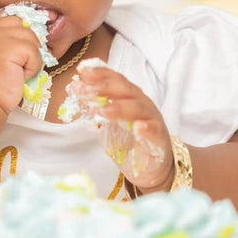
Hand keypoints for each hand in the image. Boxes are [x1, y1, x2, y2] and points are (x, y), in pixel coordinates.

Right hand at [0, 12, 45, 114]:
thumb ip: (5, 43)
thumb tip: (34, 36)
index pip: (8, 17)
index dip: (21, 26)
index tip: (26, 42)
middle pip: (23, 25)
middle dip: (29, 43)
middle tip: (23, 62)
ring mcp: (0, 36)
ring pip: (32, 38)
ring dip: (31, 58)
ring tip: (18, 72)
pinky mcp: (13, 47)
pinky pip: (36, 53)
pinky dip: (33, 67)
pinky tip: (20, 76)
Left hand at [75, 65, 172, 191]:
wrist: (152, 165)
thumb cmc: (130, 141)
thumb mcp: (109, 123)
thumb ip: (96, 107)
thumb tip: (77, 91)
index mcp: (129, 97)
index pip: (115, 80)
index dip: (99, 74)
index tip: (81, 72)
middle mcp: (141, 103)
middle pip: (124, 89)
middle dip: (103, 87)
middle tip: (84, 90)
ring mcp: (152, 119)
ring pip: (137, 107)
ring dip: (119, 107)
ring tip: (102, 111)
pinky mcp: (159, 138)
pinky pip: (154, 130)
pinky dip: (146, 128)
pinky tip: (138, 127)